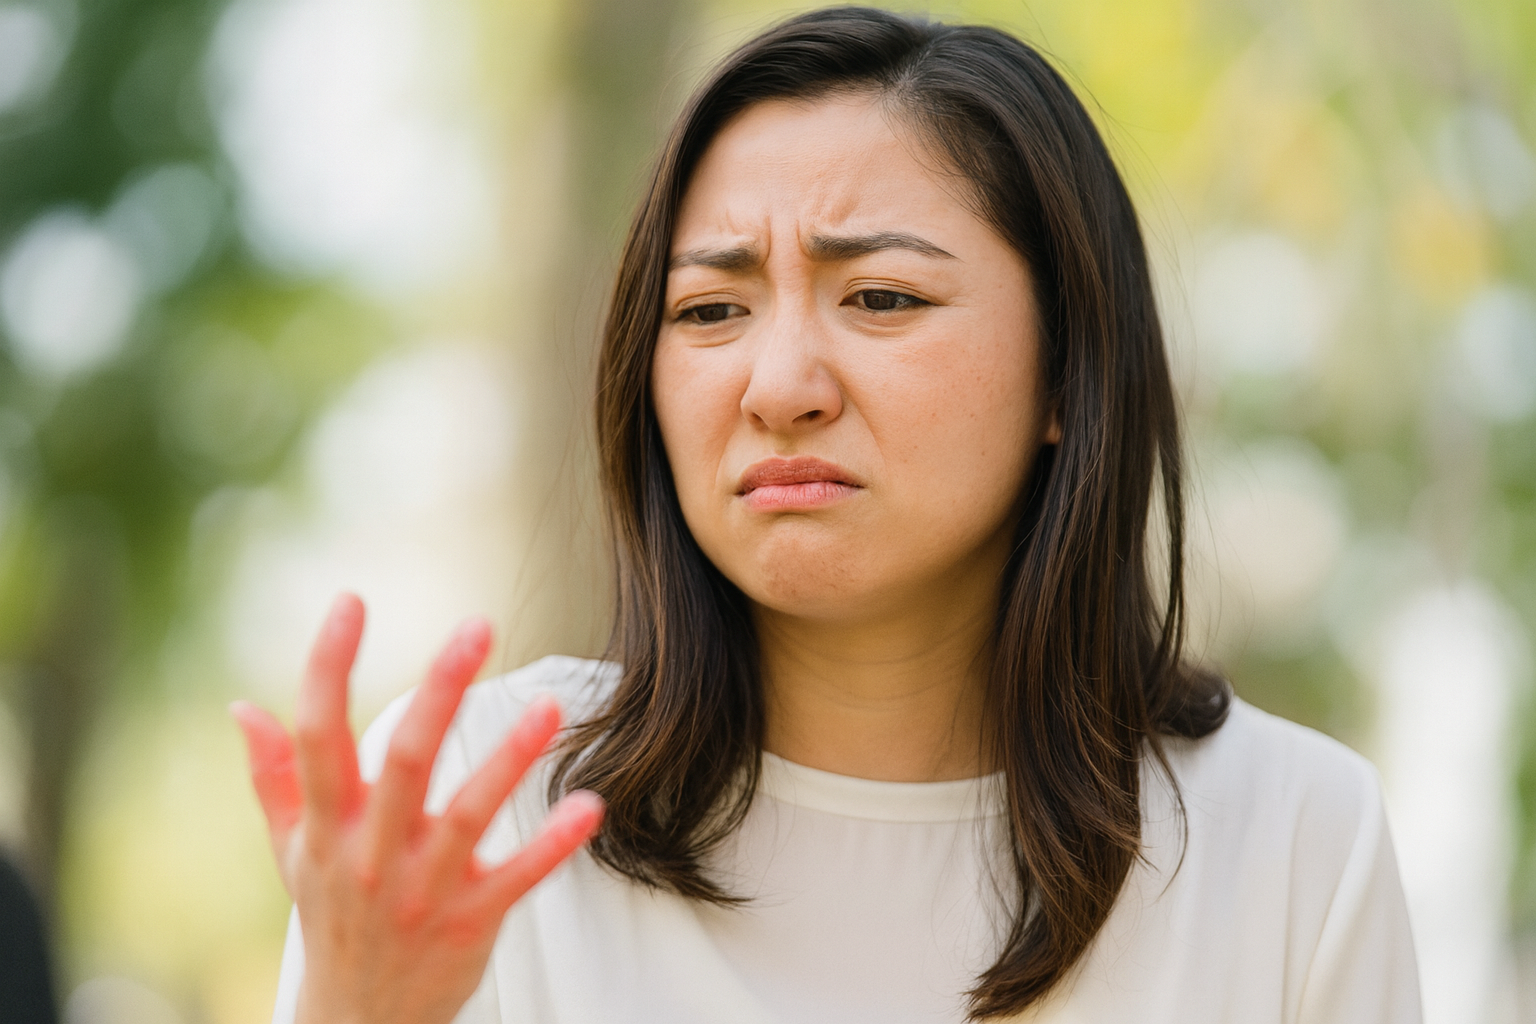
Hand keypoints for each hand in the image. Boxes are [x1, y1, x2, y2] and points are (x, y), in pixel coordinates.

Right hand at [232, 593, 603, 1023]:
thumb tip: (242, 707)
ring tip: (550, 706)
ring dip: (509, 758)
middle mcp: (372, 853)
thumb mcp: (292, 853)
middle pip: (403, 761)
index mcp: (327, 827)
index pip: (319, 735)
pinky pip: (518, 878)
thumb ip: (273, 779)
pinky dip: (554, 843)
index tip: (350, 602)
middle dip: (440, 691)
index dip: (329, 666)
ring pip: (467, 814)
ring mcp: (424, 890)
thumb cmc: (333, 920)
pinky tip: (590, 805)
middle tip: (477, 627)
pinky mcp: (472, 921)